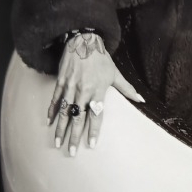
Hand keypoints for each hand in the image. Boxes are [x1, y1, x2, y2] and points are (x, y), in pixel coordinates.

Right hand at [48, 31, 144, 154]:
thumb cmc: (101, 58)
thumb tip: (141, 99)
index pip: (96, 115)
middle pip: (78, 118)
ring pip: (65, 111)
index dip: (93, 130)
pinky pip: (55, 99)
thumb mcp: (115, 73)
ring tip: (58, 142)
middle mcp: (83, 90)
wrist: (83, 40)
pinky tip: (49, 122)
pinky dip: (52, 111)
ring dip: (61, 128)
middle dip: (74, 136)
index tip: (91, 144)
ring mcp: (70, 86)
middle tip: (71, 152)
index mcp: (98, 90)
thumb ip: (127, 89)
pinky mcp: (61, 81)